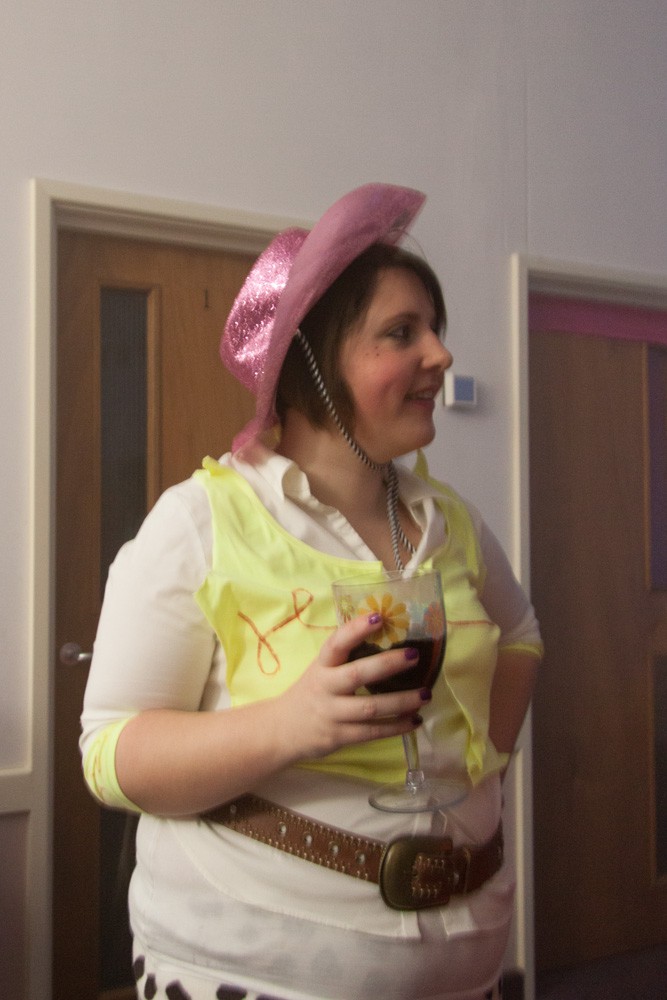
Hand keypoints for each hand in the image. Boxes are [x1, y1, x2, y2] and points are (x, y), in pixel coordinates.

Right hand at [276, 612, 429, 761]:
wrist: (283, 731)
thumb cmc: (312, 692)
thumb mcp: (321, 670)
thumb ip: (345, 657)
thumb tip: (384, 632)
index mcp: (322, 666)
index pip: (336, 643)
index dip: (356, 630)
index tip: (378, 617)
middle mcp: (326, 687)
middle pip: (358, 674)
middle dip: (388, 664)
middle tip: (414, 656)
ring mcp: (332, 714)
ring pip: (370, 707)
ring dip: (402, 701)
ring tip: (425, 694)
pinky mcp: (340, 736)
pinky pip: (372, 731)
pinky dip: (396, 727)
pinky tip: (415, 720)